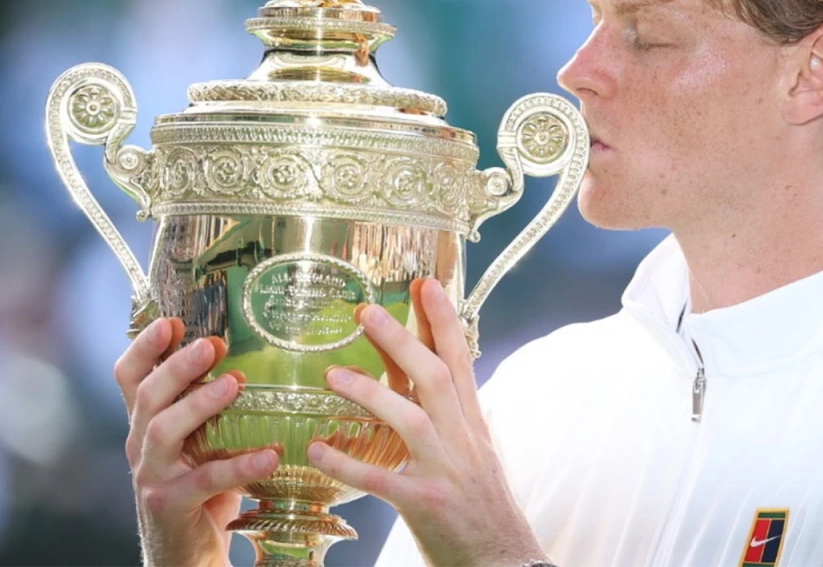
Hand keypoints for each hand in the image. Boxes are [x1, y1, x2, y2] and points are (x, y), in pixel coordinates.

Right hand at [115, 318, 280, 566]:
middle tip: (212, 344)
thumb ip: (214, 407)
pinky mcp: (170, 504)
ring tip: (234, 384)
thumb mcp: (202, 441)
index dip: (144, 346)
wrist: (187, 553)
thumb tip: (258, 357)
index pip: (129, 376)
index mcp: (147, 422)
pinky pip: (205, 480)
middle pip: (146, 396)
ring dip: (199, 403)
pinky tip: (270, 455)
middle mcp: (141, 444)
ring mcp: (152, 475)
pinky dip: (239, 464)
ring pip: (163, 430)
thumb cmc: (203, 487)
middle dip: (177, 366)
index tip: (171, 320)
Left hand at [307, 279, 547, 566]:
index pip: (461, 361)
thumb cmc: (484, 507)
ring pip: (410, 420)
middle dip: (402, 340)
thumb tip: (438, 380)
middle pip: (435, 378)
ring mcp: (444, 472)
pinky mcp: (423, 504)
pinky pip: (380, 480)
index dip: (443, 321)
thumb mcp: (477, 452)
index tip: (425, 283)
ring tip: (332, 375)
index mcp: (474, 424)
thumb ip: (455, 417)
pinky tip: (318, 450)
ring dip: (371, 394)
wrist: (504, 560)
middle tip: (364, 312)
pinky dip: (347, 464)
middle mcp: (463, 441)